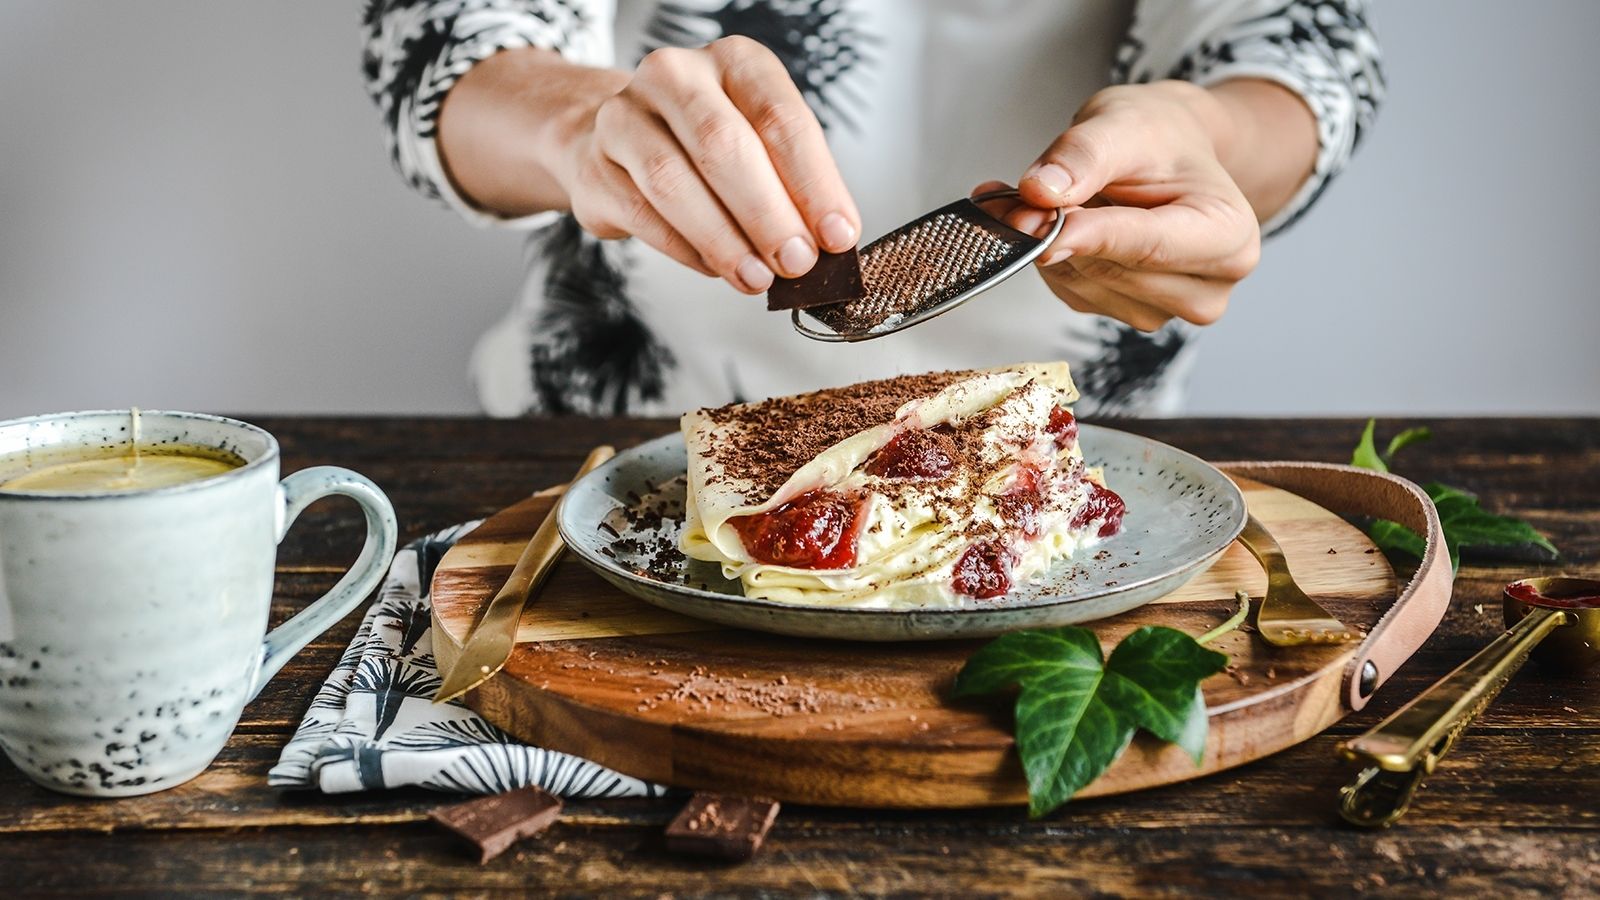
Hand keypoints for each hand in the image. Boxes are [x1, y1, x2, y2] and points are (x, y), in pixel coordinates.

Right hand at [551, 37, 859, 293]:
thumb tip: (827, 244)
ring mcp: (625, 116)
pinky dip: (685, 249)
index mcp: (733, 62)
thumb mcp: (760, 146)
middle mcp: (675, 75)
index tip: (837, 236)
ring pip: (674, 182)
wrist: (622, 143)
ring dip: (723, 240)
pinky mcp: (593, 165)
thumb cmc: (706, 147)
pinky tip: (714, 268)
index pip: (780, 119)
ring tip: (757, 278)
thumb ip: (793, 188)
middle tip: (797, 262)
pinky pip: (642, 213)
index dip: (814, 183)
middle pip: (724, 145)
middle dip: (767, 214)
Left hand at [979, 81, 1261, 332]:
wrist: (1167, 150)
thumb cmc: (1160, 137)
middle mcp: (1207, 284)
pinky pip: (1071, 291)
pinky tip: (1059, 223)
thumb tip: (1040, 192)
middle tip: (1023, 192)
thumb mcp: (1123, 124)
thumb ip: (1083, 156)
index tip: (1031, 222)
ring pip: (1083, 284)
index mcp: (1228, 236)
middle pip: (1110, 269)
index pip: (1147, 245)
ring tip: (1049, 198)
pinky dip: (1051, 256)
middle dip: (1058, 230)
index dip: (1085, 235)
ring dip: (1049, 242)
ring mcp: (1166, 306)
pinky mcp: (1125, 311)